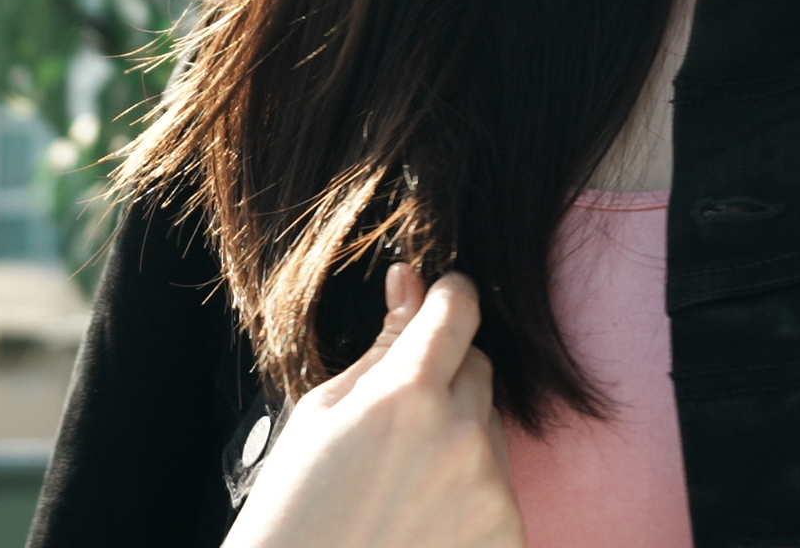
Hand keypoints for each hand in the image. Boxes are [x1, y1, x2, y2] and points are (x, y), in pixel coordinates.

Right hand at [225, 266, 524, 547]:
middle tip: (397, 421)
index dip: (447, 298)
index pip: (460, 308)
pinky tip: (424, 516)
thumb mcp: (323, 413)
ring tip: (403, 480)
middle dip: (446, 376)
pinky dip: (471, 492)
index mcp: (407, 394)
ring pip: (488, 426)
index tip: (438, 303)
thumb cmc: (294, 512)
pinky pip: (500, 486)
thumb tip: (411, 277)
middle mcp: (459, 435)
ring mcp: (488, 491)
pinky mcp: (505, 536)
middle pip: (478, 367)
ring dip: (458, 435)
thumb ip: (383, 344)